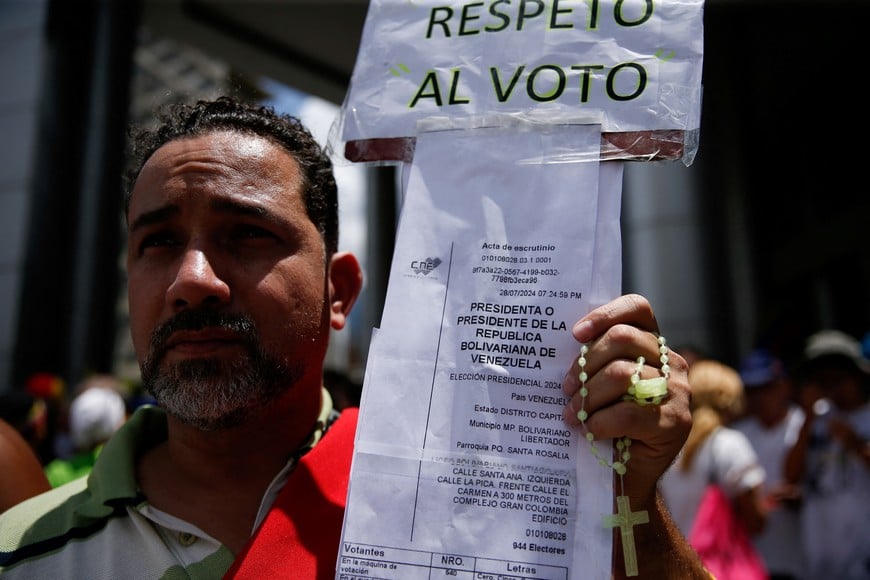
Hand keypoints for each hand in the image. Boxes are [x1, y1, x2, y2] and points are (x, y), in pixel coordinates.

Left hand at [561, 294, 691, 505]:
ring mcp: (678, 392)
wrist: (626, 478)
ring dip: (588, 396)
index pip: (638, 309)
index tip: (576, 333)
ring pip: (623, 374)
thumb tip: (561, 344)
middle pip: (622, 339)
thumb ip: (596, 362)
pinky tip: (590, 431)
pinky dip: (600, 422)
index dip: (605, 314)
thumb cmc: (607, 426)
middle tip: (566, 389)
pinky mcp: (676, 422)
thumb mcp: (601, 386)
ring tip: (573, 413)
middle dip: (586, 364)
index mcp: (653, 347)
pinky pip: (627, 412)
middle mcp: (672, 363)